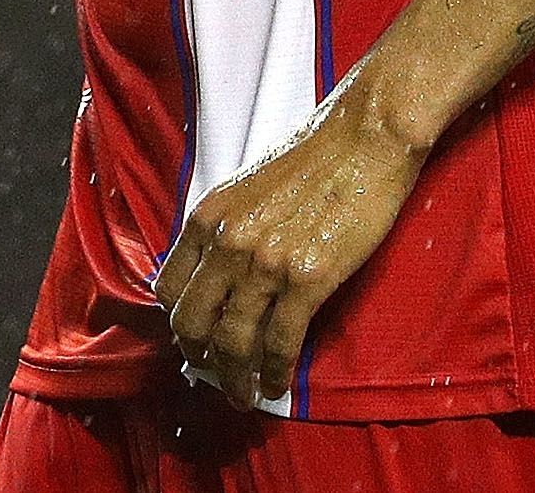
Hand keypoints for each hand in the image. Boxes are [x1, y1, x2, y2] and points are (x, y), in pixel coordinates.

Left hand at [152, 93, 425, 410]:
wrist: (363, 139)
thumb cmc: (312, 157)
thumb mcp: (246, 187)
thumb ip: (226, 227)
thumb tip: (218, 271)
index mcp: (207, 217)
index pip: (170, 287)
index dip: (178, 321)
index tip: (191, 338)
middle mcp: (227, 243)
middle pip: (193, 321)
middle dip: (199, 357)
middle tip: (212, 375)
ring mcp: (265, 264)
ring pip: (232, 340)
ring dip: (234, 377)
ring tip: (242, 394)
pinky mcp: (308, 280)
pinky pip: (280, 342)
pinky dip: (274, 371)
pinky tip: (276, 384)